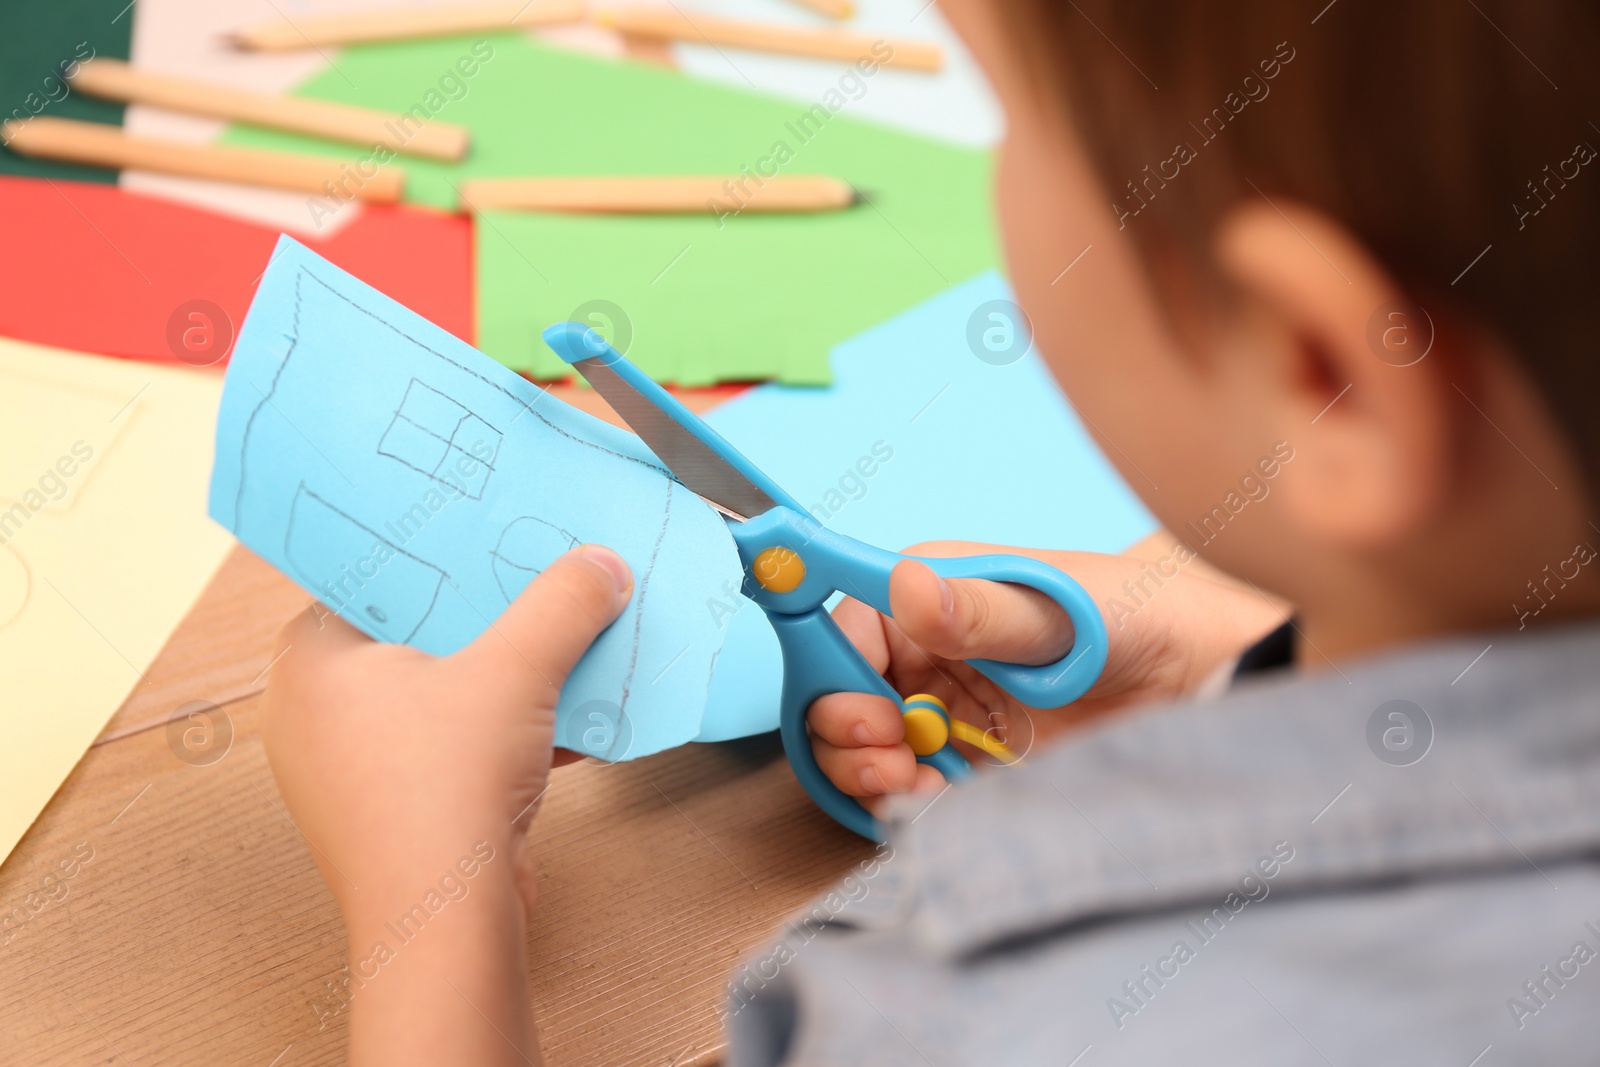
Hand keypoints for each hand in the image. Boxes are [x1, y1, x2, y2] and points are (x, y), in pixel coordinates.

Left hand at [260, 544, 631, 1065]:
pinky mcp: (400, 810)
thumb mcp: (514, 671)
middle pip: (420, 635)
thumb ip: (559, 606)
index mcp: (312, 660)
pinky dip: (511, 731)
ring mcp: (356, 768)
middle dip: (491, 617)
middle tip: (541, 577)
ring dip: (512, 677)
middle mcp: (318, 712)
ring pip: (445, 695)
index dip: (437, 552)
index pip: (372, 577)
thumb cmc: (442, 789)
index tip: (490, 529)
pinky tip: (576, 717)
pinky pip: (458, 746)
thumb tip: (602, 564)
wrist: (445, 922)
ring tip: (573, 642)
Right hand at [807, 541, 1285, 806]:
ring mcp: (942, 706)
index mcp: (931, 593)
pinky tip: (935, 799)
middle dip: (846, 734)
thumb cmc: (1133, 618)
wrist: (1201, 681)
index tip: (859, 713)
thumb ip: (982, 611)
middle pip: (840, 693)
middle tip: (886, 762)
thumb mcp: (1059, 614)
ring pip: (866, 747)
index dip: (832, 670)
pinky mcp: (966, 759)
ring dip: (871, 774)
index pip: (845, 625)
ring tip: (909, 786)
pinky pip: (908, 786)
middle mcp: (925, 647)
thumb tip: (911, 588)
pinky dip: (907, 801)